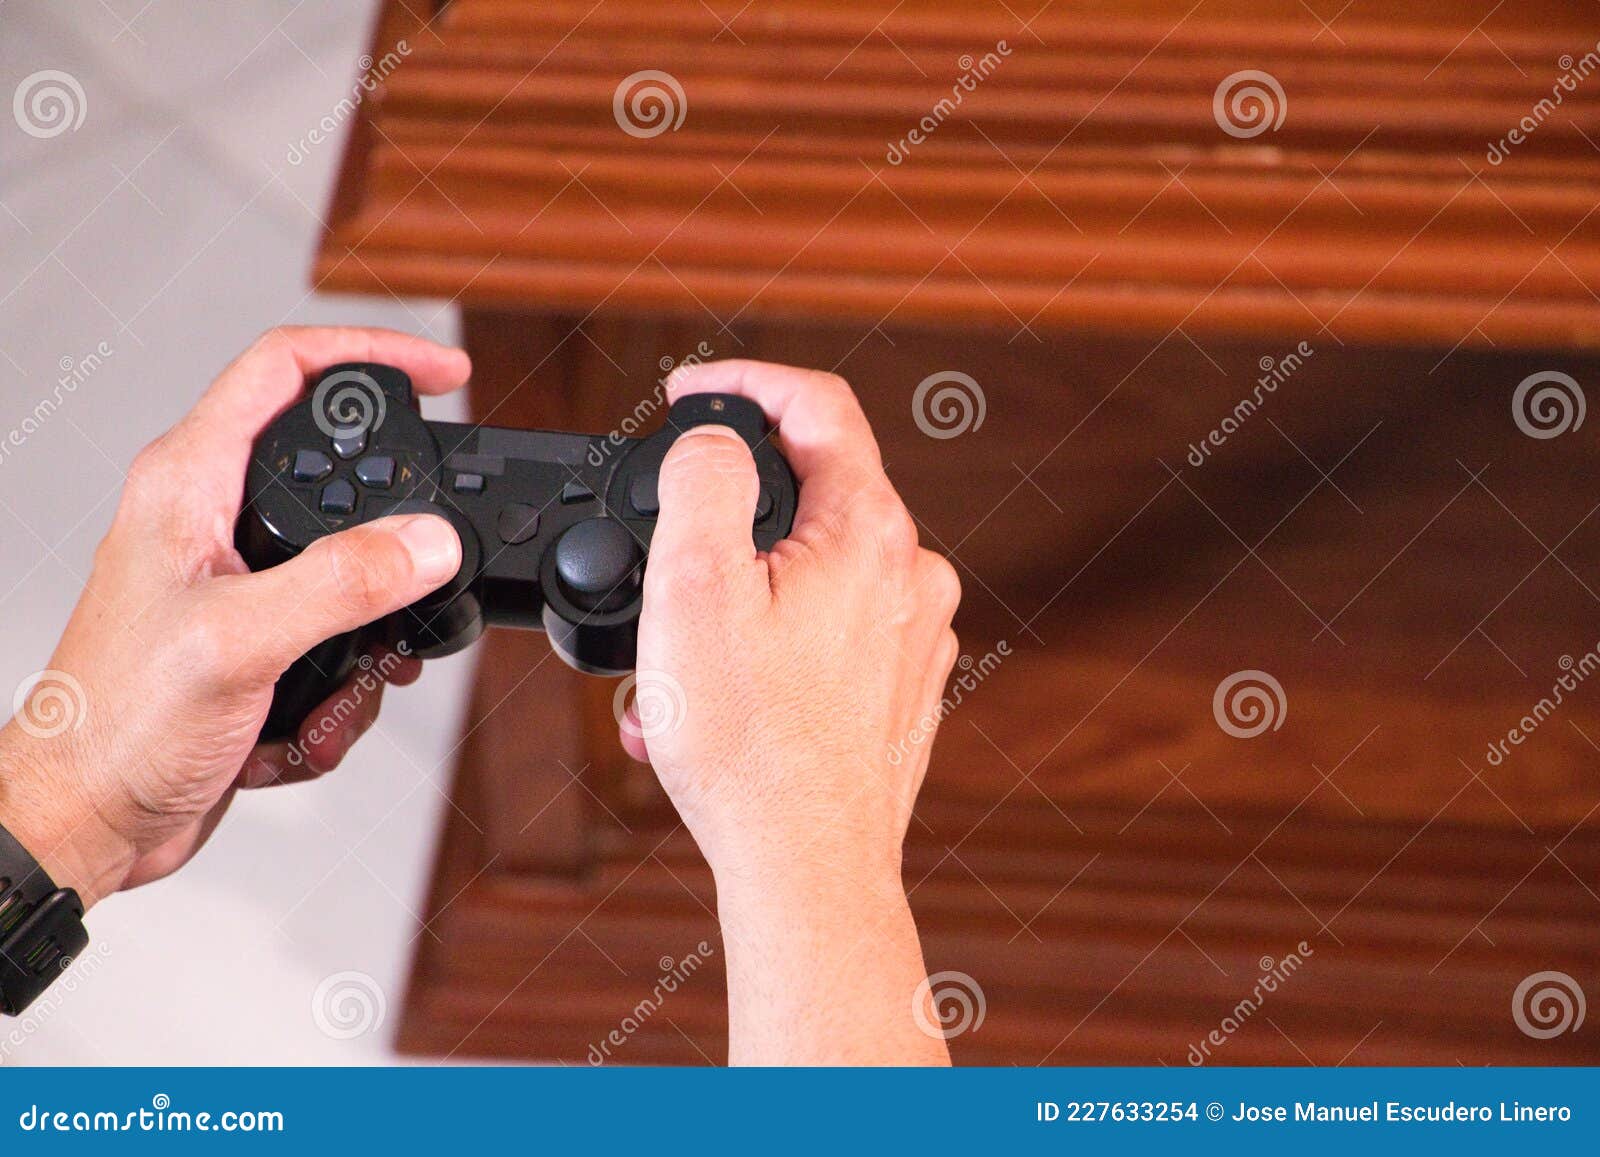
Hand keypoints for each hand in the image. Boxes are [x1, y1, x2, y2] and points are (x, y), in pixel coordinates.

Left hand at [0, 327, 467, 907]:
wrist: (85, 819)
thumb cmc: (114, 725)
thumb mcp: (241, 642)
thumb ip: (343, 582)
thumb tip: (429, 540)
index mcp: (188, 482)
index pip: (287, 368)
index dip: (373, 354)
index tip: (446, 373)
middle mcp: (211, 519)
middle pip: (338, 476)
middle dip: (392, 538)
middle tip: (428, 567)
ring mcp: (235, 580)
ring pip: (352, 570)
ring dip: (370, 637)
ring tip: (347, 683)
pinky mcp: (256, 639)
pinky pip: (339, 638)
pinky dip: (342, 688)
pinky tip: (302, 727)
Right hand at [620, 359, 961, 1063]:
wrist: (808, 869)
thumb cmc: (751, 746)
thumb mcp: (694, 584)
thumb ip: (704, 479)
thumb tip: (714, 438)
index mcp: (869, 530)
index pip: (819, 402)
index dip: (744, 382)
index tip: (688, 394)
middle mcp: (910, 573)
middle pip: (812, 490)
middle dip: (727, 514)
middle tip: (665, 555)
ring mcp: (913, 634)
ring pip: (812, 570)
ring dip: (738, 595)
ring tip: (677, 658)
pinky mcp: (901, 687)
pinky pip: (827, 632)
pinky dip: (768, 644)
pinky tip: (718, 697)